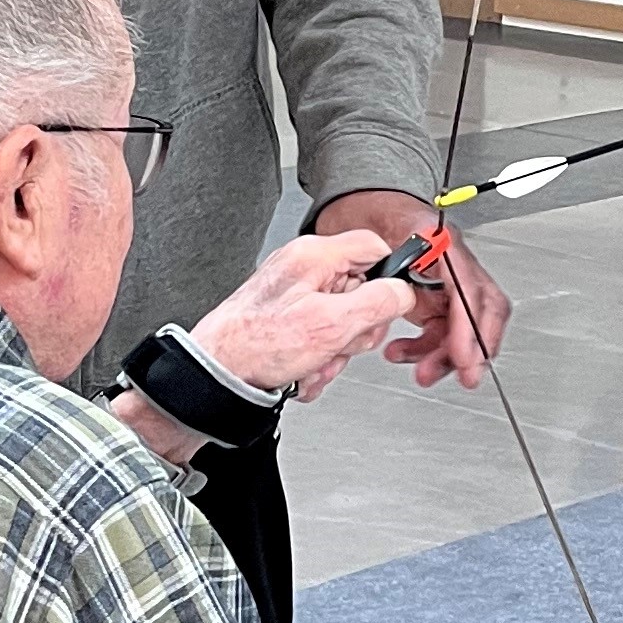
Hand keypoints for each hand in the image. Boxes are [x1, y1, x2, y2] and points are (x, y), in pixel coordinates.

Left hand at [197, 233, 419, 399]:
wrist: (218, 374)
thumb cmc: (257, 345)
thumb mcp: (331, 324)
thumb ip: (378, 302)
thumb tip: (403, 293)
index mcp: (314, 256)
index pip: (374, 247)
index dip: (390, 278)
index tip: (391, 305)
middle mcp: (303, 269)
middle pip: (362, 290)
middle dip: (356, 328)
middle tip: (339, 343)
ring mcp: (295, 295)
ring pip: (343, 320)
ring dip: (335, 351)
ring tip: (313, 360)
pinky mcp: (288, 319)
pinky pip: (322, 336)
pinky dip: (317, 358)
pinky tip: (301, 367)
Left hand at [312, 189, 511, 390]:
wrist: (359, 205)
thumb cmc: (363, 213)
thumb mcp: (365, 238)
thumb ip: (384, 267)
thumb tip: (397, 295)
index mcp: (440, 242)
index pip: (468, 287)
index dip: (469, 325)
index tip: (464, 356)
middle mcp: (452, 261)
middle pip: (484, 307)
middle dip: (476, 346)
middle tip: (465, 374)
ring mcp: (447, 279)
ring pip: (465, 324)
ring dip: (448, 355)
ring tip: (422, 373)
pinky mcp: (435, 296)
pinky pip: (444, 329)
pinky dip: (429, 349)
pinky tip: (403, 353)